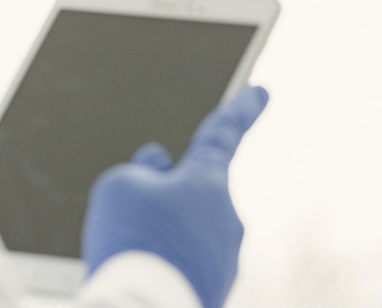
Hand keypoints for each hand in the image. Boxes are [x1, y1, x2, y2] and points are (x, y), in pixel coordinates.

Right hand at [82, 87, 268, 307]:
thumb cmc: (133, 243)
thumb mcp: (120, 186)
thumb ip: (141, 171)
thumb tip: (158, 172)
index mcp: (209, 182)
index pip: (224, 133)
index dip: (241, 109)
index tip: (261, 92)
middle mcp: (227, 218)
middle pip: (190, 193)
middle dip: (162, 200)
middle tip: (131, 219)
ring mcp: (224, 259)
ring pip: (185, 233)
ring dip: (159, 238)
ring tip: (133, 258)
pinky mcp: (214, 291)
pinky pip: (184, 266)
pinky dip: (163, 267)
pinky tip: (144, 279)